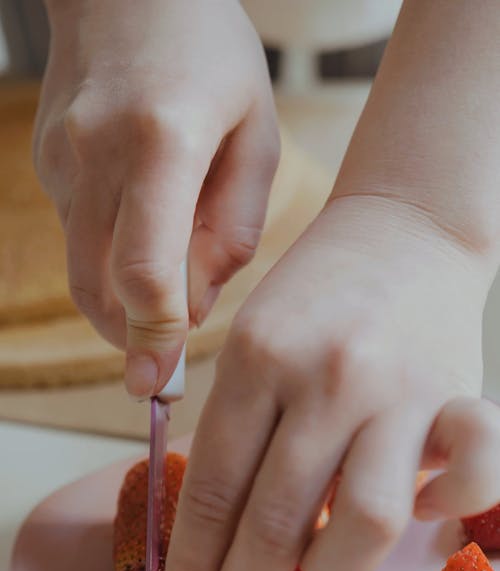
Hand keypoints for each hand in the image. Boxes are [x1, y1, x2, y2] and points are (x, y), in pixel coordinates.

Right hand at [34, 0, 278, 395]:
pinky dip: (109, 255)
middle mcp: (96, 153)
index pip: (145, 272)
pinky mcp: (45, 163)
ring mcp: (60, 158)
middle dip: (132, 336)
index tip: (158, 380)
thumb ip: (232, 231)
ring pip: (82, 270)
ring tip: (168, 271)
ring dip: (122, 298)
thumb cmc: (209, 56)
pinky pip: (78, 236)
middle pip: (98, 288)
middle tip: (160, 360)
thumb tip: (195, 306)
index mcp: (161, 142)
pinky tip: (141, 221)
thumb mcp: (256, 135)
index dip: (153, 338)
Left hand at [165, 195, 499, 570]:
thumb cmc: (316, 298)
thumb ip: (233, 431)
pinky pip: (470, 479)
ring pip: (366, 521)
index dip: (191, 562)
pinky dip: (444, 509)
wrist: (406, 227)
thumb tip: (216, 538)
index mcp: (258, 358)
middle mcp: (329, 377)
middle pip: (276, 518)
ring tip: (314, 566)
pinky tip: (420, 506)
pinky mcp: (461, 397)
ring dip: (331, 567)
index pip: (211, 488)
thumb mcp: (251, 344)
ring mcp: (400, 390)